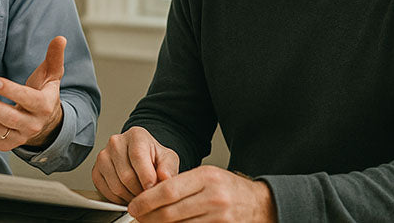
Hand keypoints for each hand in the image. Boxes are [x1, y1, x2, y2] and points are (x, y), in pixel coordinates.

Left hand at [0, 36, 65, 150]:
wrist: (45, 122)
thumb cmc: (44, 93)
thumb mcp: (52, 74)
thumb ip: (54, 56)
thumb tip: (60, 39)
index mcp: (44, 106)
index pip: (27, 99)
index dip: (10, 90)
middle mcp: (31, 125)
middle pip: (7, 118)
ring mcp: (17, 137)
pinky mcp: (4, 144)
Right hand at [92, 126, 179, 203]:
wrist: (140, 157)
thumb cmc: (153, 157)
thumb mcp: (168, 158)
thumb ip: (168, 167)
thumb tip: (165, 177)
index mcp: (135, 135)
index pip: (137, 157)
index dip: (146, 177)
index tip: (153, 189)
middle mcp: (116, 142)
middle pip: (126, 175)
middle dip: (140, 192)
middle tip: (149, 196)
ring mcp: (103, 156)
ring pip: (116, 186)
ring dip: (130, 198)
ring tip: (140, 195)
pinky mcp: (96, 170)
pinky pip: (106, 192)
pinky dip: (118, 199)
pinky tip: (128, 195)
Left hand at [128, 166, 276, 221]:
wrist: (259, 204)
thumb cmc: (228, 188)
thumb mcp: (206, 176)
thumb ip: (180, 183)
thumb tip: (149, 195)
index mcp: (206, 177)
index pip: (167, 190)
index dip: (146, 201)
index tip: (134, 205)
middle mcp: (213, 197)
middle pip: (170, 212)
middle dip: (148, 217)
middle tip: (137, 217)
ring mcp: (219, 217)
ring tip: (150, 222)